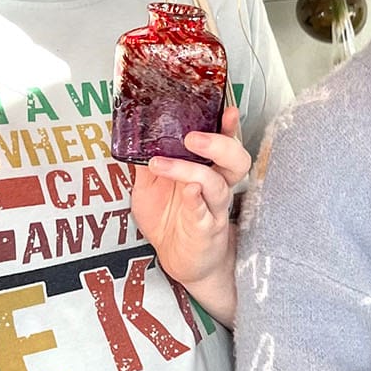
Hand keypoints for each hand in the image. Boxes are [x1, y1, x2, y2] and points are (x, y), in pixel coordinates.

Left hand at [131, 103, 250, 300]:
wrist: (179, 259)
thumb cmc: (170, 221)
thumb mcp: (149, 187)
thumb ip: (147, 163)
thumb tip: (134, 136)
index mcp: (207, 170)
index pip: (224, 143)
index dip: (229, 127)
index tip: (227, 110)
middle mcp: (216, 186)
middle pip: (236, 160)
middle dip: (220, 144)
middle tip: (193, 138)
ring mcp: (214, 208)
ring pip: (218, 184)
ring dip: (193, 170)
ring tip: (165, 164)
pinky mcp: (207, 230)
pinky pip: (206, 212)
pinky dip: (196, 200)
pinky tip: (188, 192)